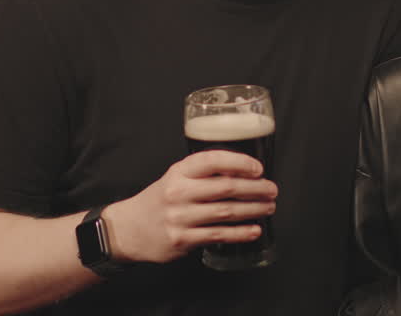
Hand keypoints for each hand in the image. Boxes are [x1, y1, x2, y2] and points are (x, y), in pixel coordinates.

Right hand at [105, 150, 276, 263]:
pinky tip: (254, 230)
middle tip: (272, 189)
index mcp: (179, 172)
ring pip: (225, 212)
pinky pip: (218, 235)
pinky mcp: (182, 240)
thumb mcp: (176, 178)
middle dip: (255, 189)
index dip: (239, 163)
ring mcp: (180, 217)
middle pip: (225, 188)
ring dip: (253, 210)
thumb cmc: (160, 200)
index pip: (213, 160)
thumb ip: (203, 174)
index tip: (258, 168)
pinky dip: (240, 233)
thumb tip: (243, 173)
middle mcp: (179, 193)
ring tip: (269, 207)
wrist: (128, 229)